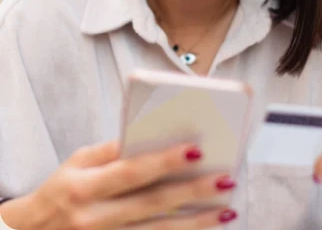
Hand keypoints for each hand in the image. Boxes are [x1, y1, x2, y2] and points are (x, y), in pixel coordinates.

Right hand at [0, 141, 237, 229]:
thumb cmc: (62, 187)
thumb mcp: (78, 161)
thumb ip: (113, 149)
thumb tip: (152, 133)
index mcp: (85, 186)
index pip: (131, 171)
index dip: (164, 161)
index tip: (197, 150)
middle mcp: (95, 218)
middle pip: (152, 203)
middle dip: (192, 192)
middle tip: (226, 178)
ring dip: (196, 222)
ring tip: (227, 209)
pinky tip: (204, 228)